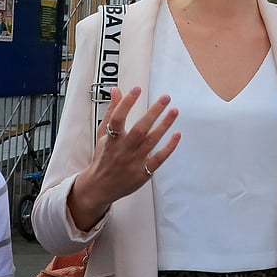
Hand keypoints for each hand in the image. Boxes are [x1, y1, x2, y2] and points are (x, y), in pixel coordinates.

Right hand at [71, 86, 180, 228]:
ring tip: (174, 111)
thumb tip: (117, 90)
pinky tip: (177, 135)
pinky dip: (168, 147)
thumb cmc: (103, 157)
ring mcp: (133, 162)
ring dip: (164, 125)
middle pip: (139, 129)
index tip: (137, 89)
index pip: (117, 119)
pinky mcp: (143, 173)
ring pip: (151, 142)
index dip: (126, 103)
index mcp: (111, 140)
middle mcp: (122, 150)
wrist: (99, 187)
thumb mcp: (103, 134)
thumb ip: (111, 112)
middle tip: (165, 97)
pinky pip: (158, 159)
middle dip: (153, 112)